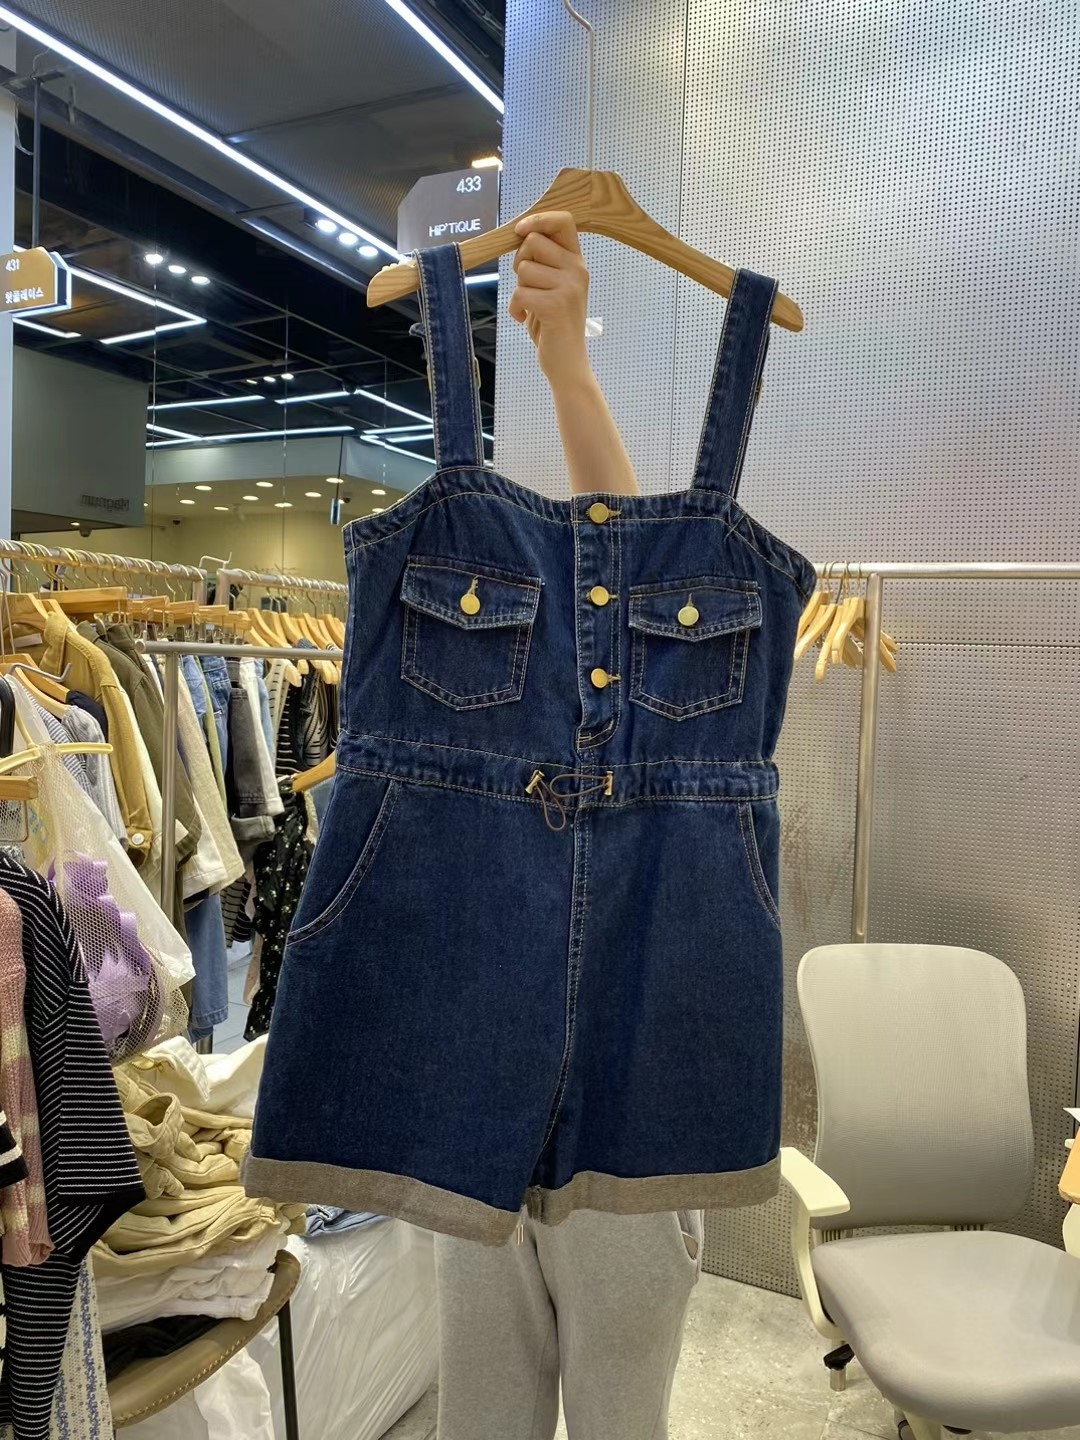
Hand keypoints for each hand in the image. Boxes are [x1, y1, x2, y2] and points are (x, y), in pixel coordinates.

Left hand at [509, 211, 590, 385]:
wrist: (567, 362)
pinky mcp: (556, 305)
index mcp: (576, 261)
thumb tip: (520, 232)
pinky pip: (520, 293)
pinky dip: (515, 308)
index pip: (563, 221)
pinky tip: (523, 318)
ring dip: (518, 290)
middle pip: (532, 243)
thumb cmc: (553, 323)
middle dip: (520, 263)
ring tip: (531, 307)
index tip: (519, 231)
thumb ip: (542, 260)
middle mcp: (577, 270)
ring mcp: (569, 287)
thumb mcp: (551, 284)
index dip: (538, 220)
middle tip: (528, 286)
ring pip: (523, 270)